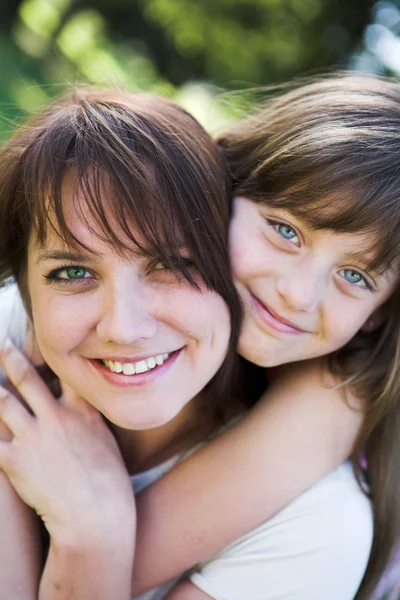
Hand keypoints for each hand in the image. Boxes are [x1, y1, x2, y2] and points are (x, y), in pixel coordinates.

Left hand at [0, 340, 134, 543]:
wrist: (97, 515)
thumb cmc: (109, 483)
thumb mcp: (107, 441)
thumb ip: (90, 420)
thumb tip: (83, 411)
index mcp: (82, 411)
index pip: (64, 372)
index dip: (52, 354)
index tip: (43, 340)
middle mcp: (56, 417)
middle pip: (27, 379)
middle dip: (11, 357)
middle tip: (2, 344)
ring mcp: (34, 437)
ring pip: (4, 402)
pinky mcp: (15, 460)